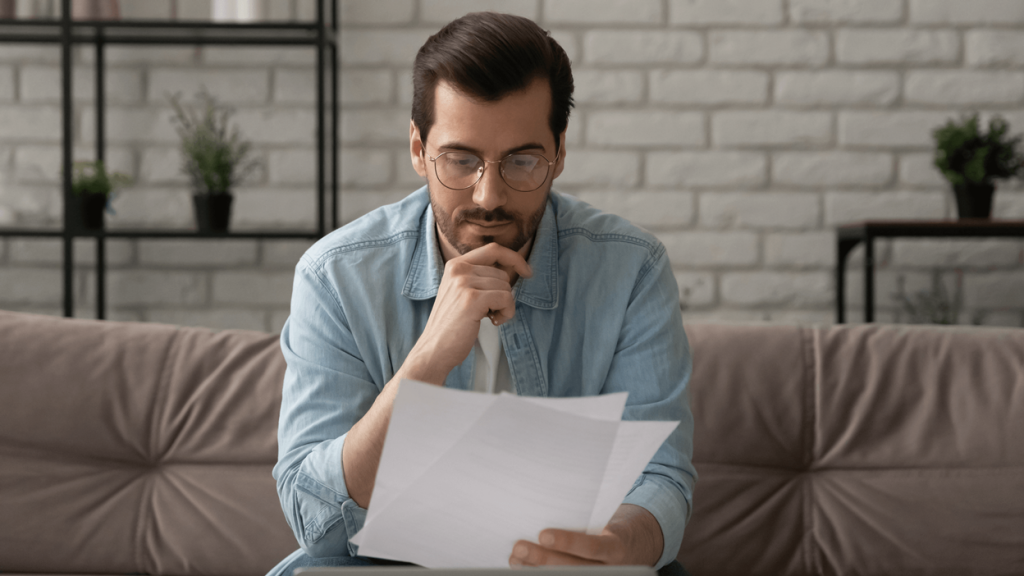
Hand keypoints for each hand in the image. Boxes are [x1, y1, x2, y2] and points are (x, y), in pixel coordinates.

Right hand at [402, 242, 531, 384]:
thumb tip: (512, 269)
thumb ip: (480, 278)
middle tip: (489, 312)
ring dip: (504, 307)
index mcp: (456, 265)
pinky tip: (493, 322)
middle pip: (503, 274)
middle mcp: (458, 269)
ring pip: (506, 287)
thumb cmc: (452, 325)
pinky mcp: (472, 299)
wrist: (434, 348)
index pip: (493, 249)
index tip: (527, 271)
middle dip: (503, 295)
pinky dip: (506, 313)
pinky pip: (506, 298)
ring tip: (488, 318)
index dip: (514, 258)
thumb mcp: (461, 292)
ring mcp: (464, 282)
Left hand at [508, 504, 662, 567]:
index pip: (592, 547)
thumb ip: (585, 515)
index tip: (543, 534)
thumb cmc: (613, 524)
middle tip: (519, 547)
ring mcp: (597, 575)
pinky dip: (541, 574)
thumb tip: (547, 499)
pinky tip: (524, 567)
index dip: (567, 542)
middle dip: (542, 558)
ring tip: (515, 558)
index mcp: (616, 547)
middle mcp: (608, 568)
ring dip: (536, 569)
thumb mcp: (608, 517)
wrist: (635, 546)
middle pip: (572, 567)